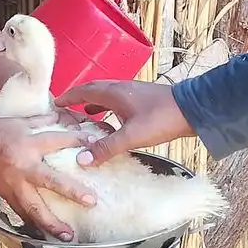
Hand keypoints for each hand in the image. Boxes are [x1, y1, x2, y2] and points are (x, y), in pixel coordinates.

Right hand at [0, 113, 96, 240]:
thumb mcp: (17, 122)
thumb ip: (40, 121)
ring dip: (52, 223)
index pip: (56, 141)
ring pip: (34, 207)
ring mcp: (14, 185)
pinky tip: (47, 234)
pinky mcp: (7, 196)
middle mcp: (22, 166)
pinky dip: (35, 224)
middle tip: (91, 200)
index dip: (76, 141)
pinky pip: (23, 214)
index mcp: (26, 144)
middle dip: (71, 191)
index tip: (94, 143)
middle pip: (50, 181)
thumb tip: (62, 116)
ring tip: (68, 234)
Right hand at [54, 81, 193, 166]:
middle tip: (66, 109)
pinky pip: (118, 101)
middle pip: (93, 89)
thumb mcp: (131, 136)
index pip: (83, 91)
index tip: (54, 103)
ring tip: (85, 116)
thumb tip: (81, 159)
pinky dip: (108, 107)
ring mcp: (133, 92)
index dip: (68, 97)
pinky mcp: (143, 99)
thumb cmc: (160, 119)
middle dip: (78, 98)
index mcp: (113, 92)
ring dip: (94, 103)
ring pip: (106, 95)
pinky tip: (112, 120)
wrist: (193, 109)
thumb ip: (106, 148)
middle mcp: (120, 88)